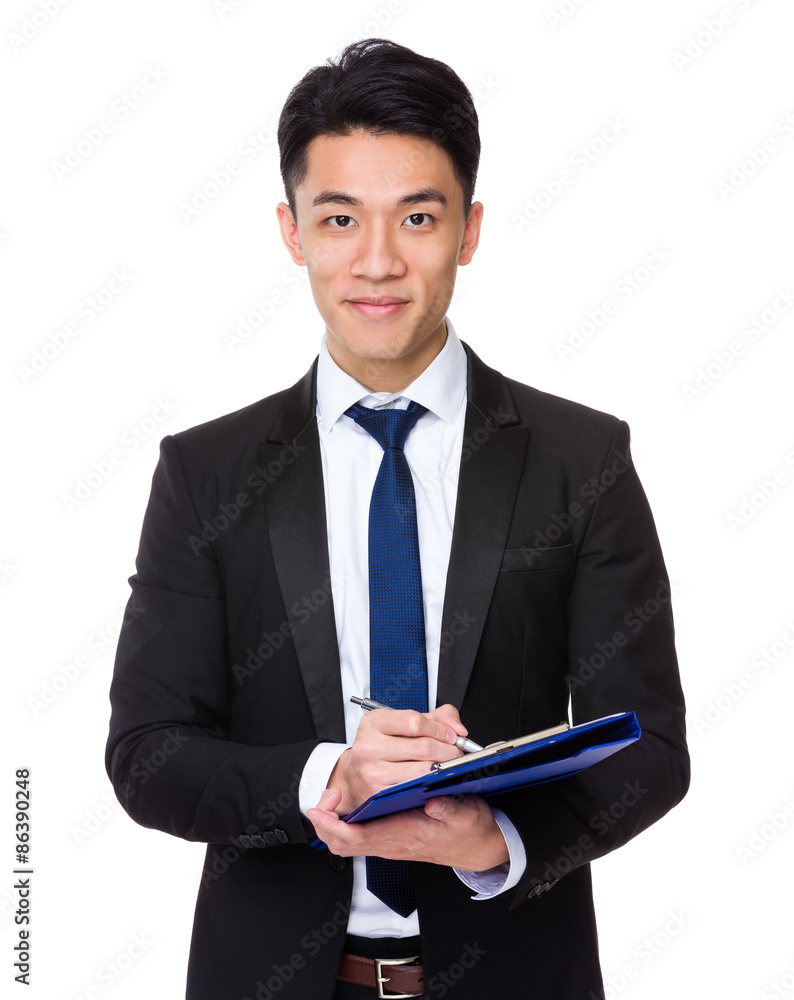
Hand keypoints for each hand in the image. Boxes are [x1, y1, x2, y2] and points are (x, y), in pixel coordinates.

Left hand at [306, 789, 509, 870]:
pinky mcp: (393, 839)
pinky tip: (348, 807)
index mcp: (405, 836)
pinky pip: (359, 839)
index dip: (333, 824)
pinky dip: (346, 825)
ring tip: (330, 800)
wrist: (478, 847)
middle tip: (321, 801)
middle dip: (325, 825)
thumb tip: (434, 803)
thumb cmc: (470, 830)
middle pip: (344, 844)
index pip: (358, 837)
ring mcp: (390, 843)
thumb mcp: (467, 815)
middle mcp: (393, 843)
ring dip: (332, 825)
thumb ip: (450, 810)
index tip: (321, 807)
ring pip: (348, 842)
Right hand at [327, 703, 466, 815]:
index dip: (439, 729)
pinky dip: (430, 783)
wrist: (355, 775)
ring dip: (443, 768)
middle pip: (422, 747)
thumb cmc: (383, 746)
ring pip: (422, 770)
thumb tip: (458, 729)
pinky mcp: (377, 794)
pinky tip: (434, 779)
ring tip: (448, 765)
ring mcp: (371, 771)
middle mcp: (368, 746)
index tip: (451, 735)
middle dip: (448, 750)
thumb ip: (435, 718)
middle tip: (456, 752)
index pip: (414, 722)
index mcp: (373, 722)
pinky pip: (414, 788)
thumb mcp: (402, 723)